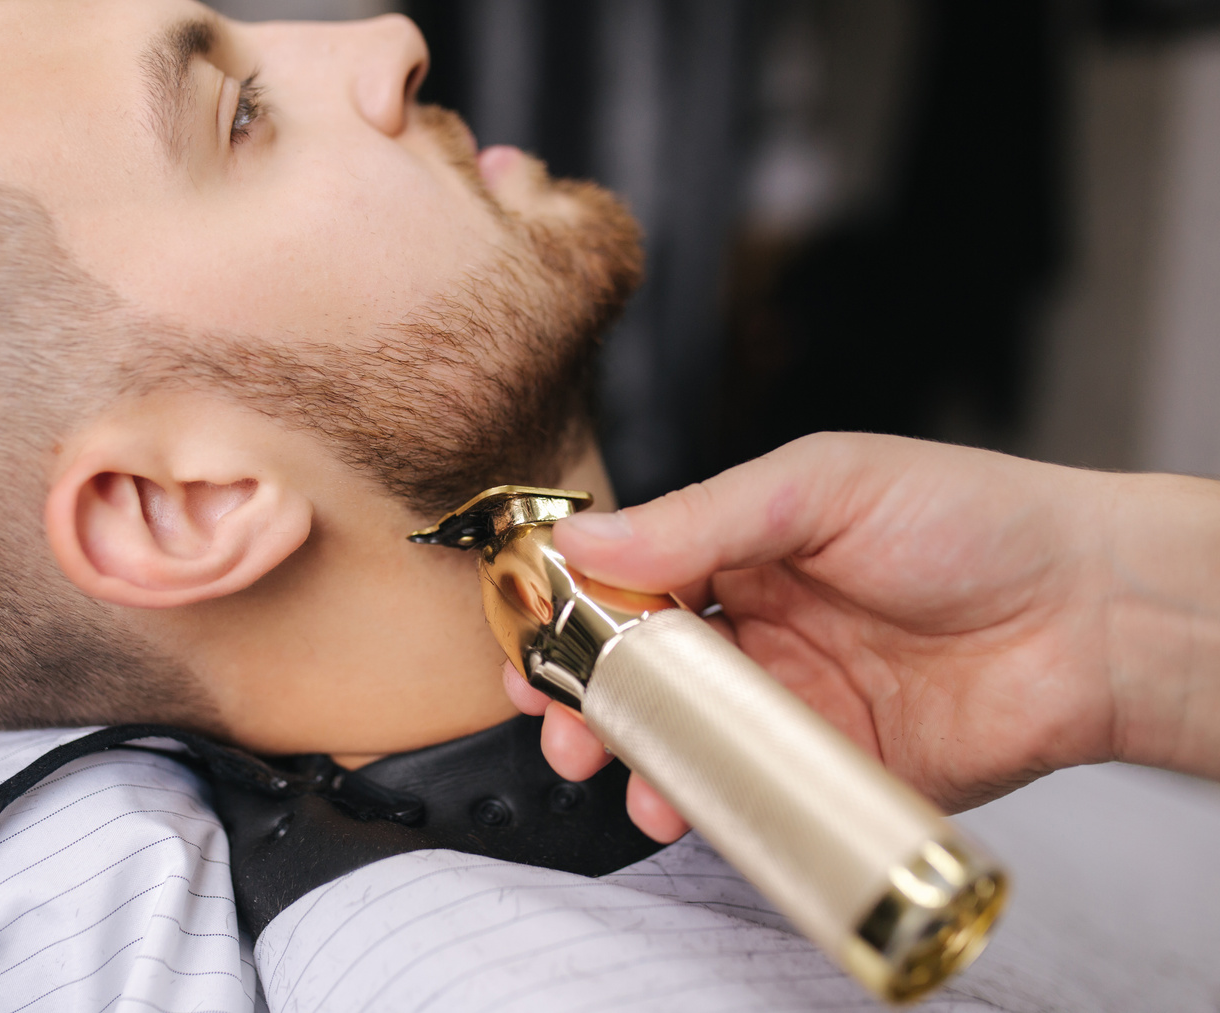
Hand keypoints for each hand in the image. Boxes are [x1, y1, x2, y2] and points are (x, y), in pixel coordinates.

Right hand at [513, 433, 1219, 840]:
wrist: (1090, 614)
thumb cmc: (971, 520)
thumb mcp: (823, 487)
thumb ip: (702, 517)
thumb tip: (589, 541)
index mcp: (744, 543)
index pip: (633, 575)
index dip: (576, 604)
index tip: (532, 630)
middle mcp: (757, 622)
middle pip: (642, 662)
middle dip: (585, 691)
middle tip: (553, 712)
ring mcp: (788, 696)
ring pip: (681, 731)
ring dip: (630, 752)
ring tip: (603, 763)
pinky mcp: (824, 763)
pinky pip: (742, 786)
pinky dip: (695, 799)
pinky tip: (673, 801)